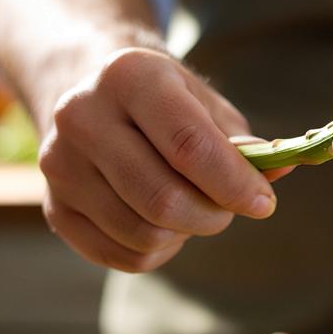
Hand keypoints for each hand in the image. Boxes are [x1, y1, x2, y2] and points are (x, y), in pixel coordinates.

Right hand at [37, 48, 290, 271]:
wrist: (85, 90)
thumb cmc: (163, 102)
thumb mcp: (205, 104)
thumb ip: (241, 143)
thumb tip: (277, 173)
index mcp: (128, 76)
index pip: (189, 146)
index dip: (234, 184)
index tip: (264, 203)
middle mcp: (82, 116)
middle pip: (163, 200)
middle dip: (212, 215)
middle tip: (228, 207)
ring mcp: (59, 165)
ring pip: (143, 235)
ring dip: (185, 234)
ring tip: (190, 207)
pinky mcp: (55, 207)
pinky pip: (123, 257)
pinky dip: (157, 251)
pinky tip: (160, 222)